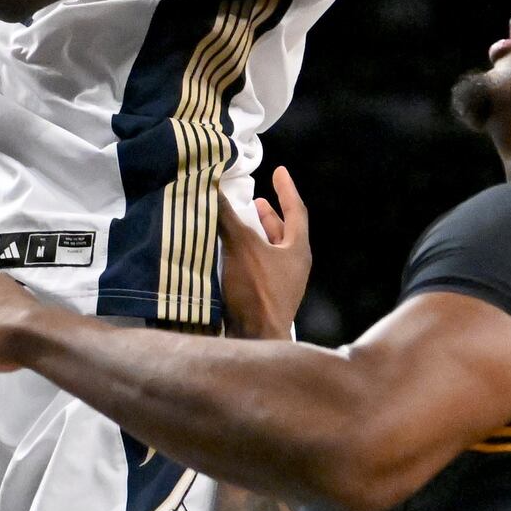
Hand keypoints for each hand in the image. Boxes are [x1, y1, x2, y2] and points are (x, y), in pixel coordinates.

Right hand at [219, 166, 311, 341]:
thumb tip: (212, 186)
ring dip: (255, 233)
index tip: (279, 171)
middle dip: (269, 214)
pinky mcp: (265, 296)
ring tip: (239, 221)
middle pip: (284, 231)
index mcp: (298, 249)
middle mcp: (293, 265)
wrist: (257, 339)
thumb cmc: (257, 289)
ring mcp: (281, 283)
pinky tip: (227, 251)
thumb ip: (228, 216)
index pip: (296, 210)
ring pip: (270, 249)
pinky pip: (258, 264)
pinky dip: (245, 251)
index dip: (286, 189)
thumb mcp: (241, 246)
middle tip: (255, 199)